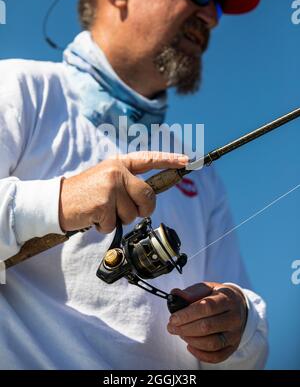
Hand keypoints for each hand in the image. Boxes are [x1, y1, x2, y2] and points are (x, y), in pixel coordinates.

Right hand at [59, 151, 187, 231]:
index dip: (170, 160)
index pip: (149, 159)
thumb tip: (149, 199)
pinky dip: (105, 226)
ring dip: (118, 219)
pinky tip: (93, 216)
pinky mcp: (103, 202)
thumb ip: (128, 184)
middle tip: (122, 211)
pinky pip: (116, 223)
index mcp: (119, 164)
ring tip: (101, 210)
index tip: (187, 161)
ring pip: (132, 214)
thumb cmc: (85, 194)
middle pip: (148, 197)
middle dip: (141, 210)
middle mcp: (117, 171)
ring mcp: (110, 186)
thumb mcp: (106, 180)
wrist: (56, 201)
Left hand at [167, 282, 247, 363]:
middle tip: (171, 327)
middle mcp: (234, 317)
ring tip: (180, 334)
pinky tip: (189, 346)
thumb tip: (175, 294)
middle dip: (185, 328)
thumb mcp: (207, 288)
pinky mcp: (233, 346)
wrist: (238, 305)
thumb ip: (191, 292)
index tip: (173, 318)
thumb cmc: (217, 296)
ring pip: (212, 343)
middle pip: (207, 327)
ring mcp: (235, 334)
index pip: (207, 307)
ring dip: (191, 340)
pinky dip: (201, 354)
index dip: (187, 314)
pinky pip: (217, 356)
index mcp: (227, 299)